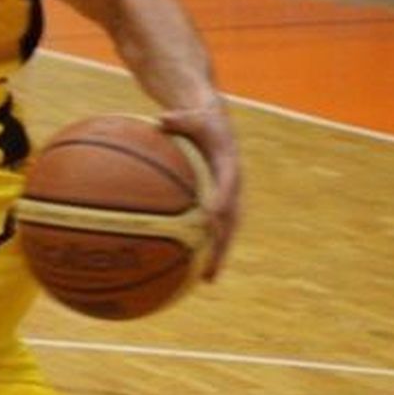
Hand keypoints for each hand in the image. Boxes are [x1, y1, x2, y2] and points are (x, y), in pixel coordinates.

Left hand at [160, 103, 240, 281]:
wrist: (215, 125)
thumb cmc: (199, 121)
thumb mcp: (190, 116)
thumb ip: (178, 119)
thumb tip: (161, 118)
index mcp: (228, 163)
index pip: (228, 182)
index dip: (221, 198)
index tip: (210, 215)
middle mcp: (232, 185)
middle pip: (232, 219)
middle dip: (223, 242)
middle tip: (213, 263)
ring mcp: (228, 198)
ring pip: (226, 231)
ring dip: (218, 254)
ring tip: (207, 278)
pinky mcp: (219, 205)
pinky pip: (213, 229)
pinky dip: (205, 248)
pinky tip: (190, 268)